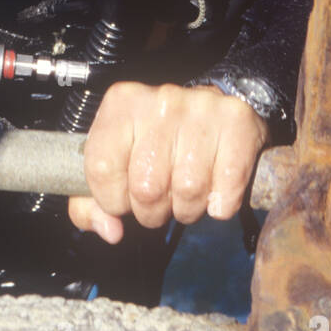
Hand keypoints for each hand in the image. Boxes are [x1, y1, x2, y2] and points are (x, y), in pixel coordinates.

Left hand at [68, 81, 268, 242]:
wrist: (210, 110)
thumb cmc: (156, 139)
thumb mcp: (117, 157)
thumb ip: (94, 200)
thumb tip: (109, 230)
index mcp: (122, 103)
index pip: (102, 169)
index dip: (112, 199)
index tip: (123, 199)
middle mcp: (160, 100)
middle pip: (147, 187)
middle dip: (152, 211)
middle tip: (161, 199)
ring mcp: (201, 107)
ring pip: (188, 191)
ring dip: (188, 209)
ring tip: (187, 192)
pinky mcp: (237, 121)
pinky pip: (226, 189)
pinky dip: (221, 204)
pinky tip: (216, 190)